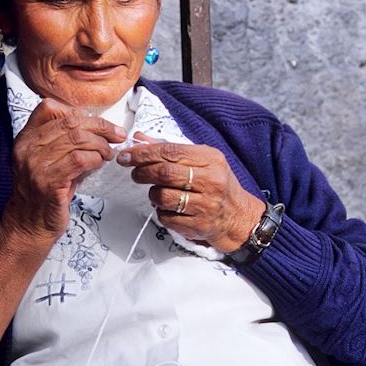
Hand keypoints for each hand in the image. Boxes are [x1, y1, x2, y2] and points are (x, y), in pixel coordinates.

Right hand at [1, 99, 126, 244]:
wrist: (29, 226)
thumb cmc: (44, 194)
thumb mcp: (48, 162)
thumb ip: (65, 143)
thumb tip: (99, 129)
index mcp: (25, 139)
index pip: (48, 108)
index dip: (77, 111)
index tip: (96, 122)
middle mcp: (27, 148)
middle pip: (69, 121)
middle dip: (100, 126)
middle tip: (117, 135)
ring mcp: (36, 165)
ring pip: (77, 138)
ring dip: (101, 144)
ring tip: (109, 153)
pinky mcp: (49, 182)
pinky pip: (80, 159)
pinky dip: (95, 159)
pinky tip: (99, 164)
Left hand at [117, 136, 265, 251]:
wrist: (239, 217)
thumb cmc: (217, 185)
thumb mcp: (201, 161)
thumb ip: (170, 150)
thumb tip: (139, 139)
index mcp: (211, 159)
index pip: (170, 151)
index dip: (144, 153)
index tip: (127, 156)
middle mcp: (211, 181)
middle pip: (164, 173)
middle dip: (142, 172)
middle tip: (135, 173)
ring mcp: (206, 205)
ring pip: (162, 196)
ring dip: (152, 194)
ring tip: (157, 192)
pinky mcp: (198, 226)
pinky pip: (166, 217)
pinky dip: (160, 212)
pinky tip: (169, 208)